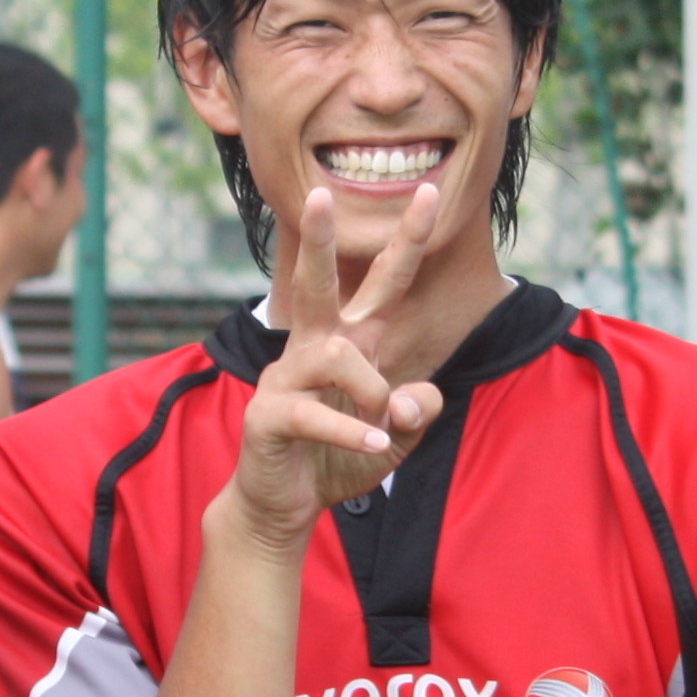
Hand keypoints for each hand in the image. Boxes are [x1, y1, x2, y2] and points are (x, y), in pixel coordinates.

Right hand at [219, 184, 445, 550]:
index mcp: (352, 343)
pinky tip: (374, 444)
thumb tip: (414, 398)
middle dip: (321, 239)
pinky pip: (314, 413)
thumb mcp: (397, 438)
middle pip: (319, 283)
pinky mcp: (269, 414)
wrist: (283, 505)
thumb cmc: (338, 460)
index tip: (427, 191)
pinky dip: (350, 431)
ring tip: (380, 425)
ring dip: (371, 389)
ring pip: (338, 355)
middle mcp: (315, 349)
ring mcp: (286, 378)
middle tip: (320, 194)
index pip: (384, 283)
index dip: (406, 240)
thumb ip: (420, 412)